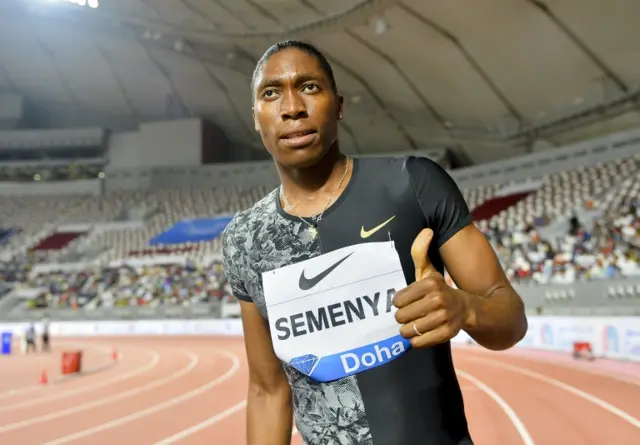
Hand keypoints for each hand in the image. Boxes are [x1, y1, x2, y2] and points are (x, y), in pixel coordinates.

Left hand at [393, 228, 474, 347]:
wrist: (468, 309)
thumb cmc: (440, 289)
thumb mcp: (430, 271)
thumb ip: (420, 252)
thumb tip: (427, 230)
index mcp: (431, 283)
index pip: (398, 300)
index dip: (399, 303)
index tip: (405, 302)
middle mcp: (439, 300)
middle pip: (401, 316)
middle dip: (402, 317)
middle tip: (410, 315)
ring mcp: (444, 318)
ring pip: (409, 330)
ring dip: (407, 330)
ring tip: (413, 325)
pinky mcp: (448, 334)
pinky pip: (419, 342)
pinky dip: (416, 341)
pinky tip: (420, 334)